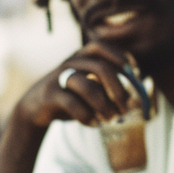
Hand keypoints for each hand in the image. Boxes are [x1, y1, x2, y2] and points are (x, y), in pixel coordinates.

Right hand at [14, 42, 138, 130]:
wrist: (36, 106)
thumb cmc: (72, 96)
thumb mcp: (91, 87)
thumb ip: (109, 88)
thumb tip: (137, 100)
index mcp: (83, 56)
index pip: (104, 48)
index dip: (122, 59)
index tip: (135, 76)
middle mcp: (72, 62)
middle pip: (101, 68)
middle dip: (119, 89)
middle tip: (127, 107)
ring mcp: (59, 77)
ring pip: (86, 86)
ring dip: (104, 105)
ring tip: (111, 119)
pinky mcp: (50, 94)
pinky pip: (71, 103)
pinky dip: (87, 116)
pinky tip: (95, 124)